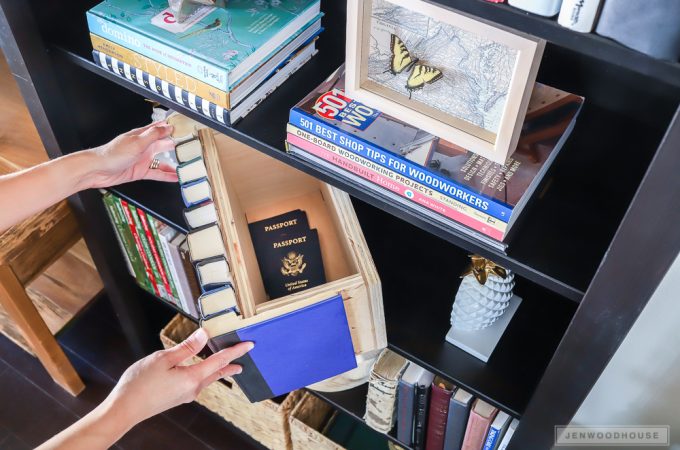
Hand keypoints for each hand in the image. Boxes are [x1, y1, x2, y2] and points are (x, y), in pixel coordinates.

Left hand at [84, 122, 178, 188]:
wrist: (97, 170)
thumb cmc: (112, 154)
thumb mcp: (137, 142)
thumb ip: (153, 135)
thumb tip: (167, 128)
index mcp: (142, 136)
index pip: (160, 129)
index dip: (172, 128)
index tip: (184, 128)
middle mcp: (143, 147)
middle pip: (163, 144)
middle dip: (176, 145)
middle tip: (189, 146)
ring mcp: (142, 159)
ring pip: (162, 160)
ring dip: (173, 163)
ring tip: (185, 164)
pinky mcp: (140, 171)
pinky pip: (157, 173)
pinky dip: (166, 175)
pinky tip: (174, 177)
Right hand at [102, 328, 252, 427]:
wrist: (124, 410)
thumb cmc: (139, 384)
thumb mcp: (163, 359)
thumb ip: (187, 347)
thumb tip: (205, 335)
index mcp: (192, 378)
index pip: (220, 361)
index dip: (235, 351)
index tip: (250, 345)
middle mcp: (193, 389)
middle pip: (217, 372)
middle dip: (231, 363)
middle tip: (244, 356)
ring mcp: (185, 395)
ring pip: (208, 379)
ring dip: (219, 370)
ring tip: (230, 364)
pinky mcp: (178, 397)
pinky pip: (198, 383)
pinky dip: (206, 374)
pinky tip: (202, 371)